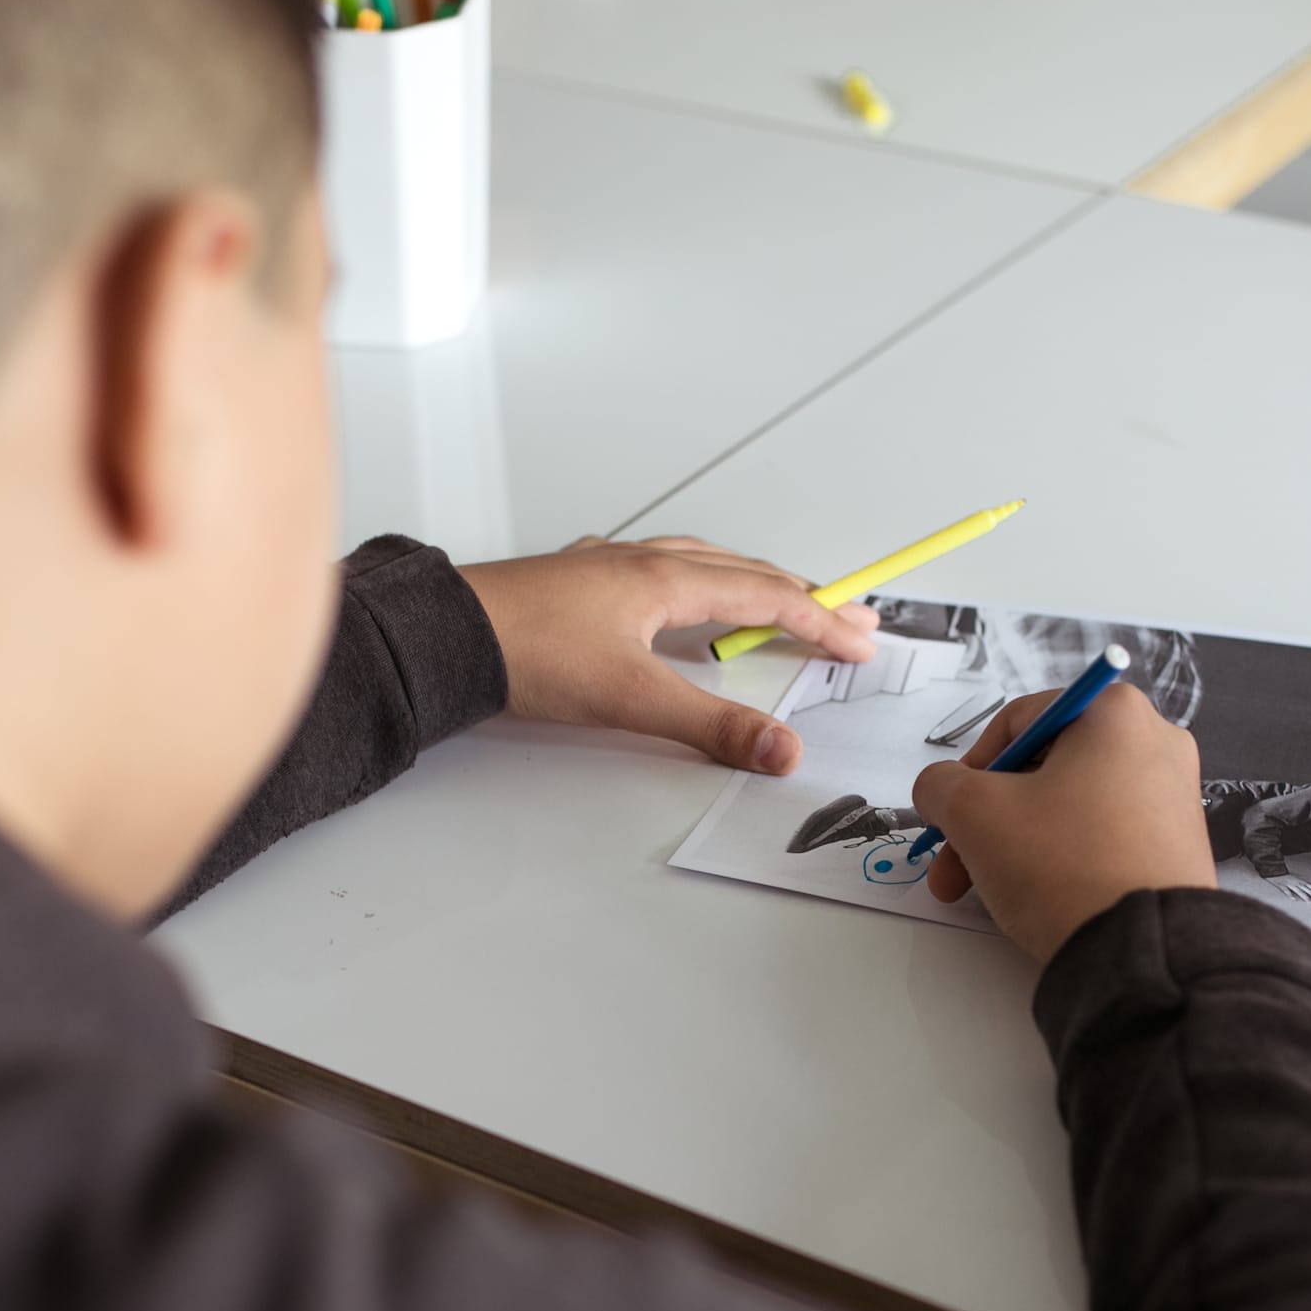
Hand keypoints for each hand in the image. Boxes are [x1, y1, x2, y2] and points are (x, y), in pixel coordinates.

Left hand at [459, 537, 876, 772]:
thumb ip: (713, 726)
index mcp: (668, 578)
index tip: (861, 642)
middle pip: (745, 569)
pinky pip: (659, 567)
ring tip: (778, 600)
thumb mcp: (633, 698)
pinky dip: (695, 580)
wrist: (449, 634)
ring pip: (702, 562)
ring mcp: (610, 566)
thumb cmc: (528, 653)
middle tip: (847, 615)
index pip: (769, 594)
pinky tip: (678, 598)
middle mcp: (645, 561)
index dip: (822, 619)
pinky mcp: (579, 581)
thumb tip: (782, 749)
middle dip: (803, 593)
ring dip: (750, 581)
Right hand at [911, 685, 1215, 963]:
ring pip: (1068, 807)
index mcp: (1113, 712)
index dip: (970, 768)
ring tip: (981, 892)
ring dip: (1015, 843)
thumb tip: (939, 789)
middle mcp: (1154, 741)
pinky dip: (1063, 858)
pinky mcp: (1176, 844)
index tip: (950, 811)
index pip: (1017, 722)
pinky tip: (1036, 897)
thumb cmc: (1062, 865)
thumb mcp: (975, 813)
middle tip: (951, 866)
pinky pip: (1103, 836)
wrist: (1142, 950)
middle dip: (986, 820)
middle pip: (1042, 769)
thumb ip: (939, 785)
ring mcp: (1172, 795)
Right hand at [1269, 875, 1310, 906]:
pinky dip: (1290, 894)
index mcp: (1301, 882)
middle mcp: (1298, 883)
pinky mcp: (1283, 885)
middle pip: (1309, 891)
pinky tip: (1293, 899)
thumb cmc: (1286, 875)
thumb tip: (1306, 890)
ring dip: (1305, 897)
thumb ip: (1301, 885)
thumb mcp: (1295, 879)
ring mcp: (1290, 885)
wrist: (1276, 869)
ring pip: (1299, 891)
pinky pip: (1287, 891)